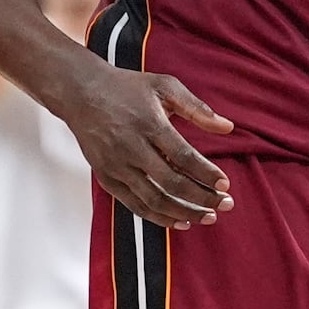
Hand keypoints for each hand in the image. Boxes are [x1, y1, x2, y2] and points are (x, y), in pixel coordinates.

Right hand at [61, 66, 237, 227]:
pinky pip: (134, 205)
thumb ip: (197, 108)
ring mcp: (116, 165)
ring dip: (184, 213)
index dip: (207, 174)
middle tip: (225, 205)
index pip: (184, 157)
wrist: (80, 92)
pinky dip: (158, 217)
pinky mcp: (106, 177)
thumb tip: (228, 127)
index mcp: (148, 124)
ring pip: (153, 200)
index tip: (225, 185)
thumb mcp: (164, 87)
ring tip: (207, 217)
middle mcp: (131, 148)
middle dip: (202, 198)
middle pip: (172, 183)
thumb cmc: (127, 87)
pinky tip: (180, 221)